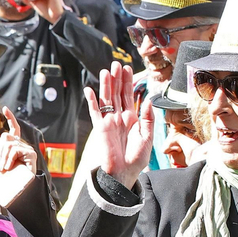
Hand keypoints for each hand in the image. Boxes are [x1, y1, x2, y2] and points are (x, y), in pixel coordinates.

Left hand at [0, 108, 39, 207]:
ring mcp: (27, 149)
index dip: (10, 118)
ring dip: (3, 157)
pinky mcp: (31, 154)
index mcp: (14, 146)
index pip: (14, 128)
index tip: (5, 108)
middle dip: (0, 151)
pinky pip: (16, 150)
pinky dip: (10, 158)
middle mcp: (21, 145)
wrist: (22, 192)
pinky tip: (8, 166)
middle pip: (7, 137)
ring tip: (2, 168)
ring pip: (9, 145)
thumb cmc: (8, 181)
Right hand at [85, 61, 153, 188]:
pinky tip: (89, 90)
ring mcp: (109, 121)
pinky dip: (92, 101)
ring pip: (106, 99)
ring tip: (106, 71)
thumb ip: (148, 118)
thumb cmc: (137, 158)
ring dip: (106, 85)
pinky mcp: (100, 127)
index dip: (128, 82)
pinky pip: (95, 112)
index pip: (128, 96)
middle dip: (117, 79)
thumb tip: (148, 99)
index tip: (128, 69)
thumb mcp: (147, 136)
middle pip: (116, 93)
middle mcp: (119, 117)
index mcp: (131, 118)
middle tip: (117, 64)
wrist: (124, 172)